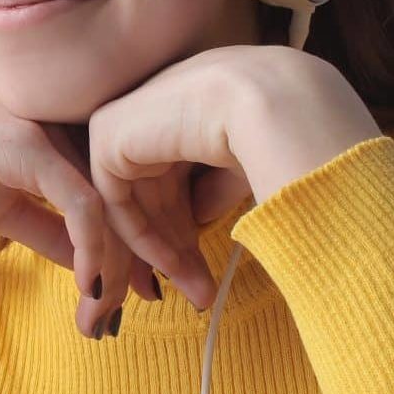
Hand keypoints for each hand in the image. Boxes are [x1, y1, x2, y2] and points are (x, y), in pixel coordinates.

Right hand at [0, 87, 150, 337]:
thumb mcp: (7, 211)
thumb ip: (51, 233)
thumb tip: (90, 270)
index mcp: (69, 138)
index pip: (120, 197)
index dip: (137, 248)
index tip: (140, 295)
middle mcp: (72, 127)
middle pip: (128, 202)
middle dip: (144, 262)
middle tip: (140, 315)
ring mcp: (55, 132)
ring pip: (113, 207)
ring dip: (118, 269)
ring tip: (106, 316)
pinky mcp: (34, 145)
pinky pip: (83, 206)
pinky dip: (93, 252)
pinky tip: (89, 288)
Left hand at [82, 46, 382, 310]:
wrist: (280, 108)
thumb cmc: (285, 130)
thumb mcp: (244, 165)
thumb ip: (217, 186)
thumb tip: (200, 217)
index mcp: (189, 99)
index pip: (174, 175)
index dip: (186, 230)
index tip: (202, 275)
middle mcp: (155, 102)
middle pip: (152, 194)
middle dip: (173, 251)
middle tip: (197, 295)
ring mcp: (127, 115)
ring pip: (133, 204)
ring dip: (162, 257)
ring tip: (195, 294)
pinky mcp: (108, 134)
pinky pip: (117, 204)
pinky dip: (144, 241)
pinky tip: (175, 269)